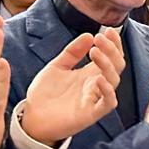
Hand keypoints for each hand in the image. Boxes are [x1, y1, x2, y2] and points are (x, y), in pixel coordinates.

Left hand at [21, 28, 123, 145]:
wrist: (31, 118)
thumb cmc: (45, 94)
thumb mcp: (57, 66)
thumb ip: (72, 52)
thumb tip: (89, 35)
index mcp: (90, 73)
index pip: (111, 56)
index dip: (114, 43)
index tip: (109, 31)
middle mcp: (96, 85)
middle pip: (116, 66)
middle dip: (112, 50)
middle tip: (100, 39)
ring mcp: (95, 98)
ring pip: (114, 81)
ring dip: (108, 64)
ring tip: (95, 51)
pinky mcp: (91, 113)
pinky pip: (108, 103)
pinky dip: (107, 91)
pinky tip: (98, 78)